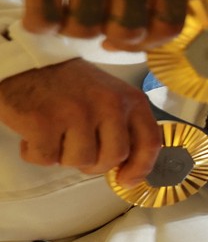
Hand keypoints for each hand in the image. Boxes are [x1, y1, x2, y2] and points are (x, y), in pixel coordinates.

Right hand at [0, 0, 187, 49]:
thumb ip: (152, 9)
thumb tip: (123, 46)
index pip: (169, 27)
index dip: (145, 41)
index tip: (123, 32)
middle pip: (127, 33)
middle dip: (107, 33)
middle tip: (93, 13)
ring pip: (85, 30)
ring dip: (71, 28)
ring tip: (67, 5)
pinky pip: (45, 22)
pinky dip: (39, 23)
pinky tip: (43, 4)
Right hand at [0, 58, 161, 179]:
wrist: (24, 61)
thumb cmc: (66, 83)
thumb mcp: (108, 95)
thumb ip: (123, 126)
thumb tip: (129, 170)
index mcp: (129, 99)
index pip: (149, 143)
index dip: (140, 168)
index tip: (126, 180)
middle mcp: (109, 105)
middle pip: (113, 158)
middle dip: (93, 162)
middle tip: (75, 146)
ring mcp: (78, 113)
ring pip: (80, 161)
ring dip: (62, 155)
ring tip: (54, 133)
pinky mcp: (45, 122)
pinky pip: (46, 159)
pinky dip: (35, 153)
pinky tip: (33, 132)